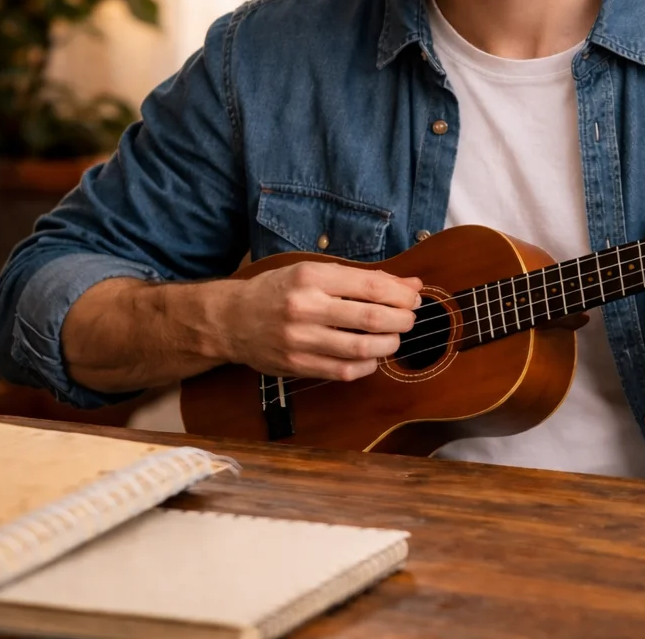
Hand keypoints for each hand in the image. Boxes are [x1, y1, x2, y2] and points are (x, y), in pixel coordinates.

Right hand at [216, 261, 422, 380]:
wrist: (231, 320)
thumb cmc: (280, 291)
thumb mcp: (316, 273)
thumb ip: (363, 279)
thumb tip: (410, 285)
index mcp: (311, 277)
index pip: (370, 285)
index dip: (400, 294)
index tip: (413, 298)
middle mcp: (304, 308)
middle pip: (370, 318)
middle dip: (401, 320)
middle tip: (409, 319)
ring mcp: (299, 340)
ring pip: (361, 348)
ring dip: (388, 344)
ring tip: (393, 338)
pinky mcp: (297, 366)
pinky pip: (344, 371)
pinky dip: (367, 366)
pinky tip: (371, 357)